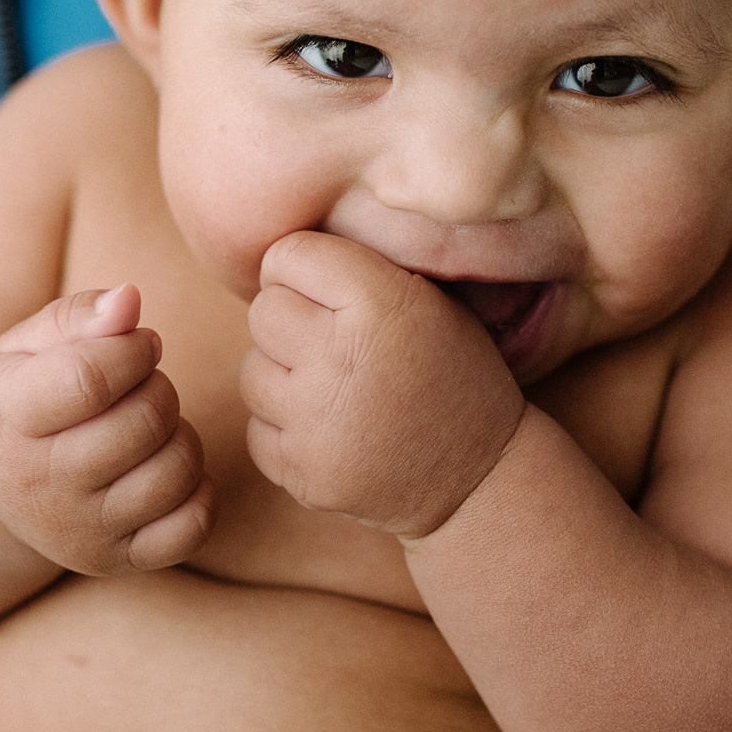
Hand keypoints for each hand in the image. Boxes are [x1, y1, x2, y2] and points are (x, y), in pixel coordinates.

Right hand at [0, 282, 215, 575]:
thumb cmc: (23, 398)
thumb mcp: (28, 346)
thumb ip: (79, 316)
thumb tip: (131, 300)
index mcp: (9, 418)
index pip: (90, 378)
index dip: (134, 350)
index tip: (139, 345)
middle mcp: (39, 485)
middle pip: (142, 424)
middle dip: (160, 389)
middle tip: (143, 387)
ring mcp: (81, 531)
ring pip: (175, 472)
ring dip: (180, 436)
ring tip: (152, 427)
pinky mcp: (118, 561)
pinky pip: (192, 526)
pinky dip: (198, 491)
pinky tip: (166, 468)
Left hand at [241, 233, 525, 536]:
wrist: (479, 478)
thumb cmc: (451, 376)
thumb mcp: (432, 302)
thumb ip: (362, 269)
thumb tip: (284, 253)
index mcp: (379, 303)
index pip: (289, 255)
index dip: (305, 269)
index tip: (327, 292)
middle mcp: (340, 359)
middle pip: (263, 311)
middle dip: (291, 321)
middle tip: (331, 343)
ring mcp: (316, 423)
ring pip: (252, 371)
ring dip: (284, 376)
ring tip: (334, 389)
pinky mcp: (303, 474)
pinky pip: (257, 431)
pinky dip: (285, 430)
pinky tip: (332, 430)